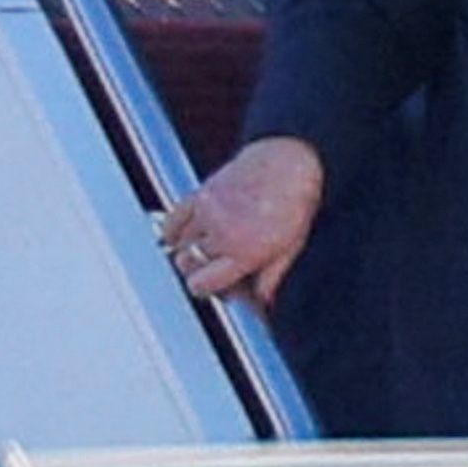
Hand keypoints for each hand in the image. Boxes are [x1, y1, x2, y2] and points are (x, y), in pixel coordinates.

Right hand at [162, 140, 326, 301]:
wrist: (288, 162)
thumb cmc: (294, 202)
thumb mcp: (290, 249)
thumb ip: (271, 280)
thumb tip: (262, 305)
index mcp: (244, 252)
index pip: (201, 284)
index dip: (205, 288)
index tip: (214, 285)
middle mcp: (222, 234)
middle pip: (187, 266)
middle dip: (197, 270)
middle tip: (214, 266)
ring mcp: (207, 213)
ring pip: (178, 246)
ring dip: (188, 251)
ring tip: (207, 248)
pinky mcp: (199, 194)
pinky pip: (173, 220)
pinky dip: (173, 231)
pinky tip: (183, 236)